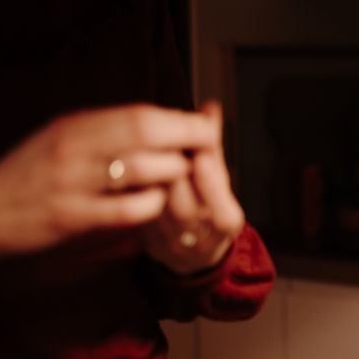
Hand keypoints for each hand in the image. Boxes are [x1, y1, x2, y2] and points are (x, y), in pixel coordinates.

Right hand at [0, 104, 219, 260]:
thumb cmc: (27, 175)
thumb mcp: (60, 138)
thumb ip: (103, 130)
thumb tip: (156, 121)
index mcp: (74, 125)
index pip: (140, 114)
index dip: (180, 120)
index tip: (205, 126)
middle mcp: (75, 147)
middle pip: (146, 133)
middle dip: (187, 140)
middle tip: (211, 151)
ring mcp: (73, 181)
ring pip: (143, 169)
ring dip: (173, 174)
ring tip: (184, 180)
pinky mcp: (71, 217)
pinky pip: (127, 209)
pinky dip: (151, 206)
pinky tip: (155, 205)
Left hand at [142, 102, 245, 273]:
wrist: (192, 250)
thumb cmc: (206, 203)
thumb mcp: (217, 176)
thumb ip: (212, 144)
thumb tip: (210, 107)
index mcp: (227, 222)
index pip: (224, 212)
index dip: (212, 185)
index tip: (200, 156)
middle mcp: (202, 239)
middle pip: (189, 211)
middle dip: (177, 176)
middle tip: (165, 146)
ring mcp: (174, 244)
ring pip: (161, 215)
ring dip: (152, 182)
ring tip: (145, 154)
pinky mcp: (150, 244)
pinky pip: (140, 218)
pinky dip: (135, 193)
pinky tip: (131, 171)